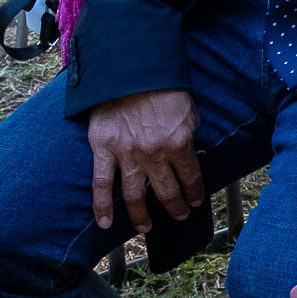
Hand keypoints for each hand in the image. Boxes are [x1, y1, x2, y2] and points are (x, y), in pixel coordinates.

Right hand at [87, 88, 203, 232]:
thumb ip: (188, 138)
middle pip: (166, 192)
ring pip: (134, 196)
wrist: (131, 70)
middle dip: (175, 208)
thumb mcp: (189, 113)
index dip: (195, 193)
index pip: (191, 178)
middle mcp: (154, 154)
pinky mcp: (103, 150)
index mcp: (179, 144)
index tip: (196, 202)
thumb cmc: (164, 89)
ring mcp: (127, 154)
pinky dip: (102, 207)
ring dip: (142, 216)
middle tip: (179, 216)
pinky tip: (105, 224)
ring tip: (148, 227)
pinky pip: (101, 184)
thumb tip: (189, 158)